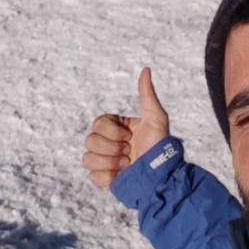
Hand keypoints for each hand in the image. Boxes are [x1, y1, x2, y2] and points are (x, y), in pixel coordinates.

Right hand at [82, 68, 170, 188]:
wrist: (161, 178)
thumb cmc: (160, 147)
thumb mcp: (157, 119)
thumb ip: (147, 95)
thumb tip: (146, 69)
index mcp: (117, 127)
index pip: (97, 123)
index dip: (112, 132)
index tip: (129, 137)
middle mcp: (109, 143)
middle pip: (89, 140)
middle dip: (111, 148)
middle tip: (129, 153)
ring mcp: (105, 161)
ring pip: (87, 159)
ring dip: (110, 163)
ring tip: (127, 165)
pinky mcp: (104, 179)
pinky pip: (92, 176)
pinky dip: (108, 177)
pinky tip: (122, 176)